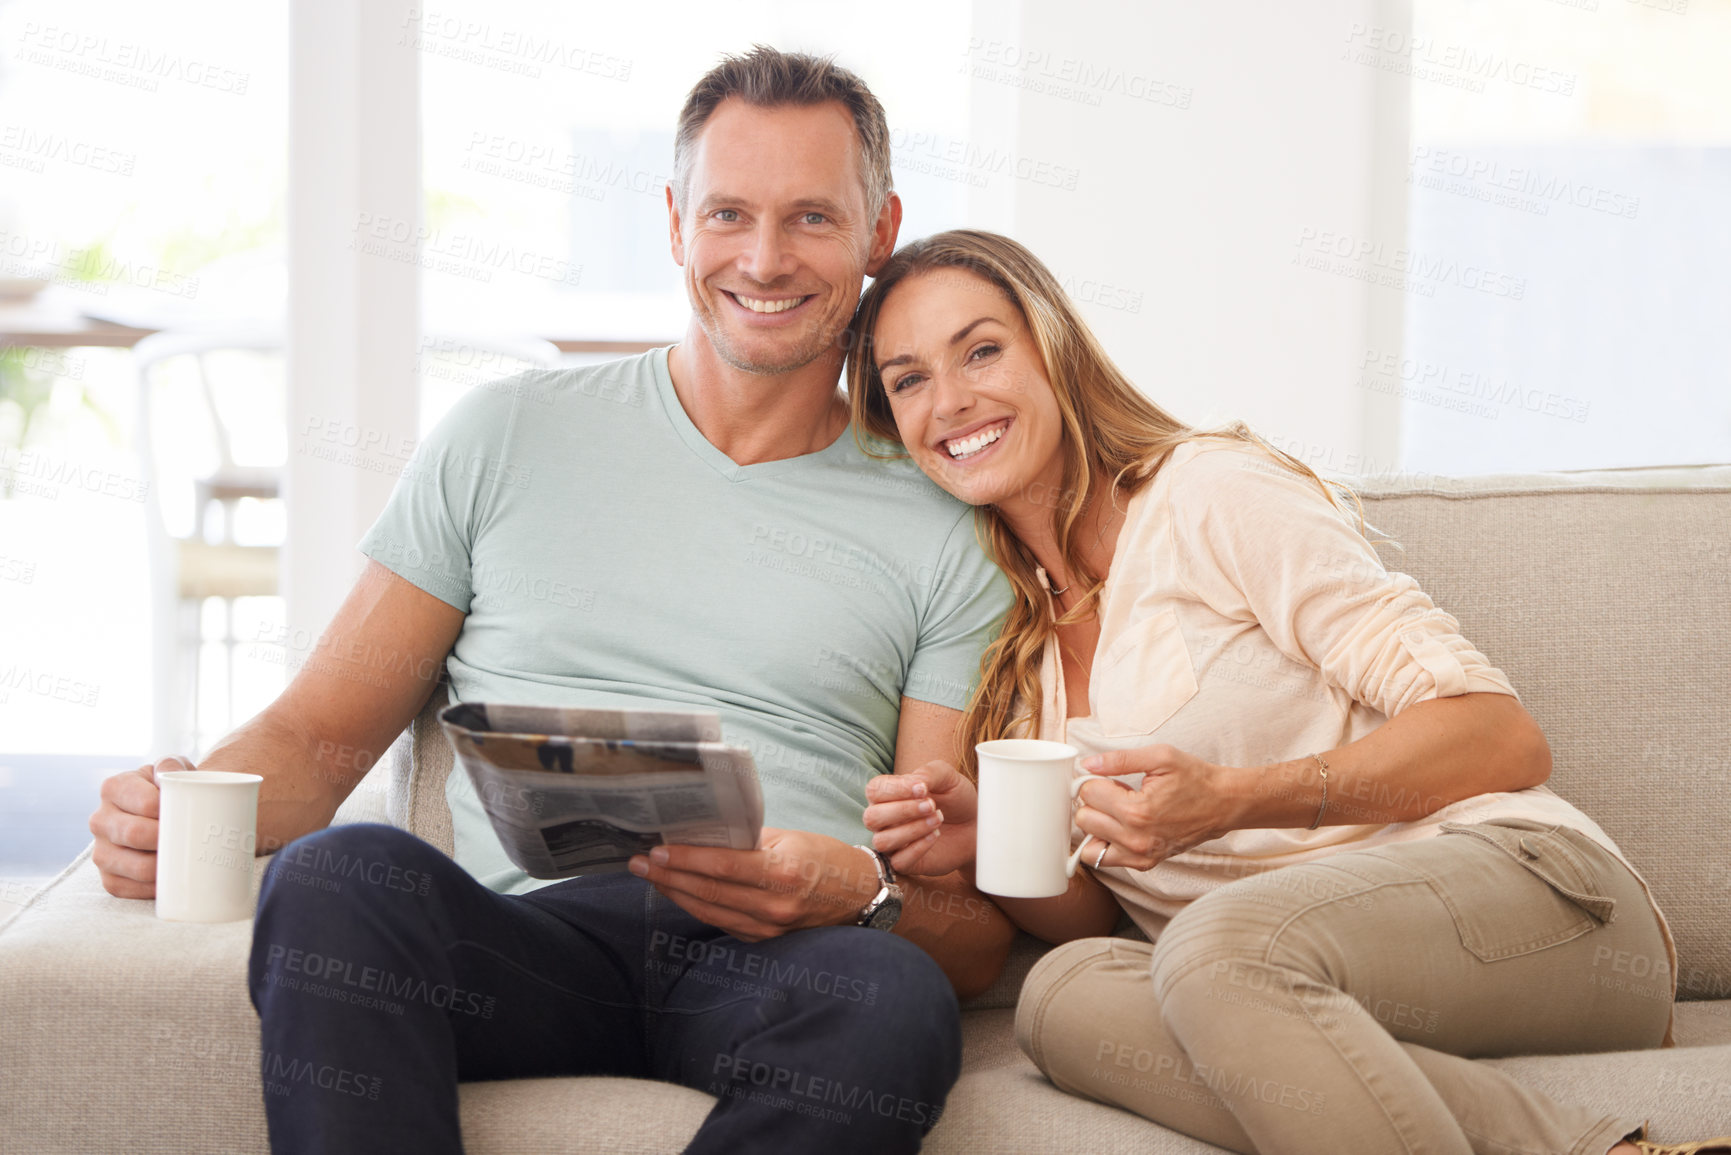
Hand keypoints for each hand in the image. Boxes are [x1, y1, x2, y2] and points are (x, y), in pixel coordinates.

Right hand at [88, 755, 191, 898]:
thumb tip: (168, 775)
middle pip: (136, 835)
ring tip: (186, 861)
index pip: (146, 803)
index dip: (171, 812)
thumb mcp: (174, 770)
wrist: (168, 813)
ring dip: (163, 868)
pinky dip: (153, 889)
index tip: (192, 814)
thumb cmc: (172, 790)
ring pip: (133, 867)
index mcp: (114, 788)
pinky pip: (128, 890)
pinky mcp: (109, 878)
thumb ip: (172, 765)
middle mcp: (100, 819)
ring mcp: (101, 851)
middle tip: (195, 840)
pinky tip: (171, 883)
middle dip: (169, 840)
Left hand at [627, 828, 879, 941]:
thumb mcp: (790, 839)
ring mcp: (769, 928)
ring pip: (710, 911)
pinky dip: (697, 907)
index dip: (686, 859)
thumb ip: (749, 840)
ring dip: (676, 893)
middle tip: (638, 863)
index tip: (656, 850)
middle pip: (709, 893)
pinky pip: (722, 922)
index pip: (723, 867)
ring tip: (651, 876)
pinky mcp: (766, 939)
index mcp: (782, 874)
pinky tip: (679, 893)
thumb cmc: (825, 859)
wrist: (860, 897)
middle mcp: (774, 906)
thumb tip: (706, 834)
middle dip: (668, 877)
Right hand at [863, 759, 976, 875]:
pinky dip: (917, 848)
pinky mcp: (906, 863)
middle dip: (903, 810)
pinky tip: (935, 836)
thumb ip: (929, 773)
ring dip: (911, 830)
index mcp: (888, 795)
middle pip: (871, 817)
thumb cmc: (956, 799)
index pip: (874, 790)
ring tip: (937, 819)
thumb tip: (915, 784)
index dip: (895, 789)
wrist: (975, 825)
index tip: (923, 788)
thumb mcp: (947, 777)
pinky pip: (898, 862)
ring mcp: (893, 843)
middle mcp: (884, 819)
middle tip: (932, 805)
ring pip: (882, 841)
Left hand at [1075, 745, 1240, 870]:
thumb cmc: (1194, 778)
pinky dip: (1105, 844)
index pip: (1087, 793)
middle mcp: (1135, 838)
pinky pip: (1103, 860)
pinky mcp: (1145, 863)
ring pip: (1088, 843)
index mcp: (1137, 810)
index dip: (1095, 780)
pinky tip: (1121, 827)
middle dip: (1094, 802)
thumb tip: (1087, 764)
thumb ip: (1119, 759)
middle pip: (1083, 818)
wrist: (1223, 804)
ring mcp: (1140, 855)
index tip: (1110, 779)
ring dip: (1097, 825)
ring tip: (1118, 812)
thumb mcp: (1160, 757)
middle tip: (1116, 794)